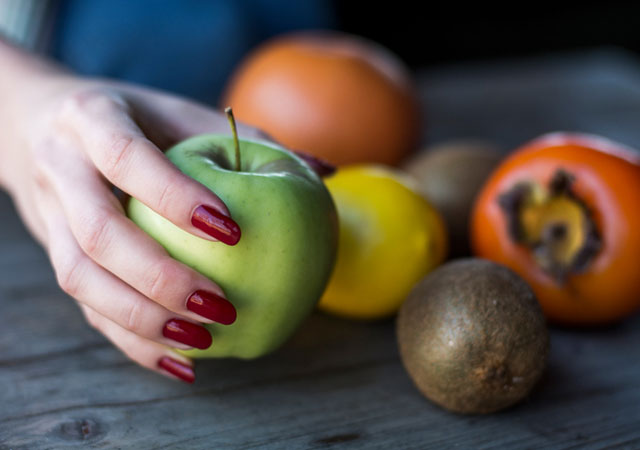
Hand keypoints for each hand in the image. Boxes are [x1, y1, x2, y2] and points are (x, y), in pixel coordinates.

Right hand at [2, 72, 271, 382]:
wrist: (46, 128)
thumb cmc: (137, 121)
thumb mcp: (184, 114)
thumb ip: (248, 139)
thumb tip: (328, 170)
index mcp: (93, 118)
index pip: (128, 159)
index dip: (175, 198)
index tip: (233, 233)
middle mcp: (61, 167)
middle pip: (98, 233)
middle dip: (160, 278)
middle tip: (222, 308)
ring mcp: (48, 214)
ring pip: (80, 278)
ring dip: (141, 320)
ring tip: (203, 343)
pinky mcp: (53, 253)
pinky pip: (84, 306)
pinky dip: (132, 341)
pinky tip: (180, 362)